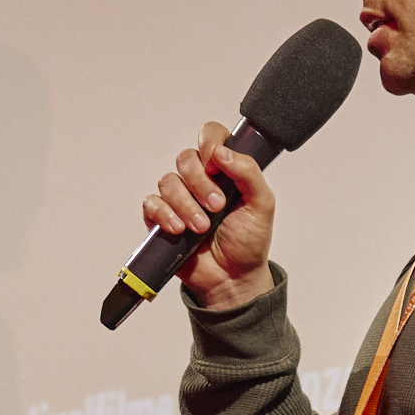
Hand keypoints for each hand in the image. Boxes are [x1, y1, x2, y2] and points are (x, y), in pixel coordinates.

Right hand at [141, 122, 276, 309]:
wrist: (233, 278)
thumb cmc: (248, 241)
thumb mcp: (262, 204)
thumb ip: (248, 172)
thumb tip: (222, 152)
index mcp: (224, 170)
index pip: (210, 136)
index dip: (209, 142)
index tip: (216, 163)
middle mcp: (200, 179)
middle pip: (185, 158)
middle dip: (200, 183)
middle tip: (217, 206)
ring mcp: (179, 198)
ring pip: (168, 181)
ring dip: (186, 204)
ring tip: (202, 227)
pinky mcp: (161, 218)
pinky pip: (152, 203)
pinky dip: (165, 214)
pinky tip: (179, 229)